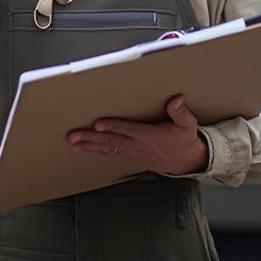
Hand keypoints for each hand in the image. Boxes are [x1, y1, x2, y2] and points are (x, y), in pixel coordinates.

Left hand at [66, 94, 208, 175]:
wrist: (185, 161)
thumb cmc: (183, 140)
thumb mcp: (187, 125)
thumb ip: (180, 112)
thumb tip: (176, 99)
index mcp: (149, 136)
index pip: (128, 130)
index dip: (113, 126)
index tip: (98, 124)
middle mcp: (137, 145)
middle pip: (111, 141)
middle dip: (91, 138)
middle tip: (74, 136)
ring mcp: (132, 152)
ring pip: (107, 149)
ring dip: (89, 146)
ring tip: (73, 143)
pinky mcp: (129, 156)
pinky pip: (109, 154)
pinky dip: (95, 152)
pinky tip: (83, 149)